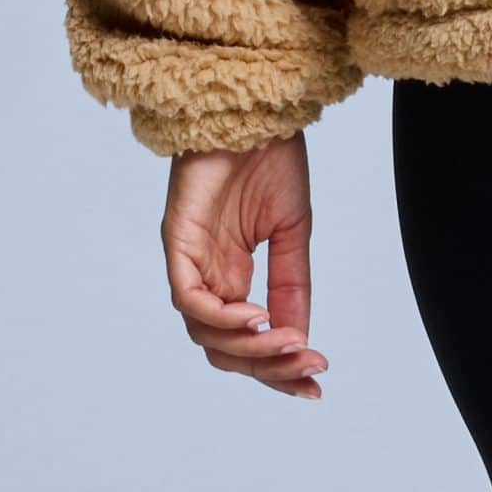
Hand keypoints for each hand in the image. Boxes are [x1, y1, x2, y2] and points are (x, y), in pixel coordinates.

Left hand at [160, 130, 328, 399]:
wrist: (255, 110)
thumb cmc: (268, 158)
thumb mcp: (292, 230)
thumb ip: (292, 284)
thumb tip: (299, 339)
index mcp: (231, 275)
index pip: (246, 341)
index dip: (276, 368)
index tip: (315, 382)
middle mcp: (206, 276)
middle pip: (224, 349)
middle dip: (267, 367)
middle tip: (308, 367)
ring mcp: (189, 262)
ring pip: (205, 334)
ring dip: (250, 347)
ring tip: (290, 342)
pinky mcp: (176, 243)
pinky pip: (190, 299)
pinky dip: (223, 317)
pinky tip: (258, 317)